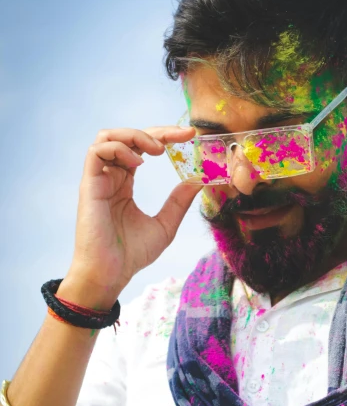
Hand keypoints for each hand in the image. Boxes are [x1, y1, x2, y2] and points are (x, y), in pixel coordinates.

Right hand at [65, 125, 199, 304]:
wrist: (110, 274)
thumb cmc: (132, 254)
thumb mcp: (165, 225)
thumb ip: (179, 202)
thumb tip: (198, 182)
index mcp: (125, 183)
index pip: (142, 148)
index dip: (164, 137)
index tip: (189, 136)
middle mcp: (111, 177)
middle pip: (127, 136)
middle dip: (155, 131)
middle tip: (180, 136)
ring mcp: (98, 179)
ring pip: (108, 137)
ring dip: (134, 135)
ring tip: (157, 150)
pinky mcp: (89, 185)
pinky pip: (96, 151)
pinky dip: (118, 148)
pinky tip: (138, 162)